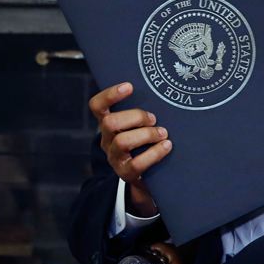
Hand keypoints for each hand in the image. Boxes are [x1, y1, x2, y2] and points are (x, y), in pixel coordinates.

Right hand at [89, 82, 171, 213]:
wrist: (147, 177)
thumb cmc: (146, 143)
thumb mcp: (138, 126)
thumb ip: (141, 114)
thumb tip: (162, 94)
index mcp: (107, 124)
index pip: (97, 106)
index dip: (109, 95)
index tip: (129, 86)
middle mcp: (106, 140)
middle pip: (109, 122)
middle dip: (135, 117)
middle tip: (153, 118)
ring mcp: (114, 157)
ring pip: (122, 142)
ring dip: (147, 134)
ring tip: (163, 133)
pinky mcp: (125, 173)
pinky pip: (137, 164)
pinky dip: (154, 153)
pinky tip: (166, 146)